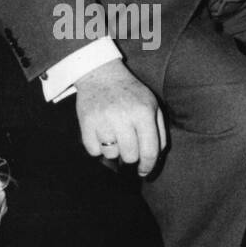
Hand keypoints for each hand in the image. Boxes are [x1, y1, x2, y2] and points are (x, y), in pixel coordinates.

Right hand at [74, 60, 165, 175]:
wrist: (101, 75)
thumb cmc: (130, 94)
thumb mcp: (152, 105)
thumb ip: (159, 132)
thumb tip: (155, 159)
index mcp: (143, 112)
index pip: (149, 151)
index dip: (148, 166)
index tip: (144, 171)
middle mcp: (123, 116)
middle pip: (130, 156)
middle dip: (130, 156)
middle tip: (128, 146)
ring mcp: (103, 119)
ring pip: (111, 155)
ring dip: (113, 150)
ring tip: (113, 134)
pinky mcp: (86, 122)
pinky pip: (93, 151)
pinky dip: (97, 147)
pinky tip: (101, 134)